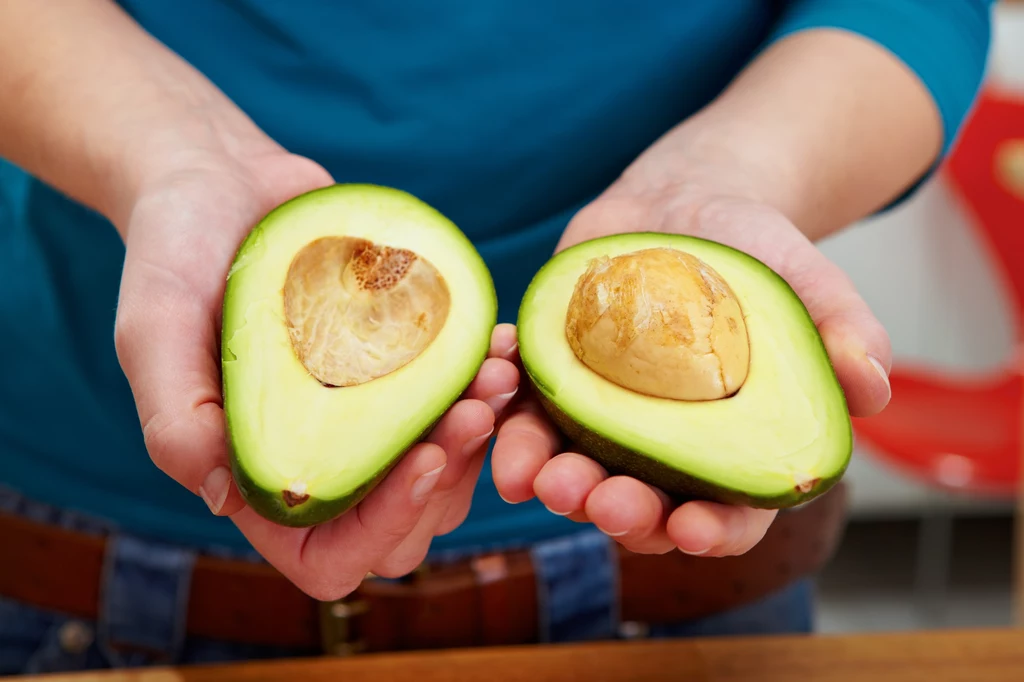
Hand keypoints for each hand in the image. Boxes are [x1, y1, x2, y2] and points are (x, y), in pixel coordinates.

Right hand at [113, 143, 519, 599]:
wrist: (222, 184)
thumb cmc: (174, 252)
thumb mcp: (154, 329)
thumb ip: (174, 418)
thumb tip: (221, 498)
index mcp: (259, 476)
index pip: (329, 554)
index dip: (384, 526)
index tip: (425, 457)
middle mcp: (322, 459)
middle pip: (408, 525)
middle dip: (451, 476)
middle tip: (476, 406)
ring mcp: (368, 417)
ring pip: (448, 469)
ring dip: (482, 433)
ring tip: (496, 369)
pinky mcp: (402, 372)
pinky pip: (458, 401)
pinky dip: (485, 382)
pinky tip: (498, 342)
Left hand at [492, 184, 890, 557]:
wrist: (682, 204)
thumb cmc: (755, 251)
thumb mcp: (805, 280)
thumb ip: (843, 331)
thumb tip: (874, 388)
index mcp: (730, 448)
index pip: (730, 511)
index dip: (714, 529)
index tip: (693, 528)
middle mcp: (663, 447)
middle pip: (642, 503)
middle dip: (620, 512)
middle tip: (602, 500)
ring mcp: (604, 417)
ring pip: (574, 469)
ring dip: (552, 482)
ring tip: (534, 477)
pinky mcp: (556, 379)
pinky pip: (524, 410)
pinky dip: (504, 420)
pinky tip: (489, 416)